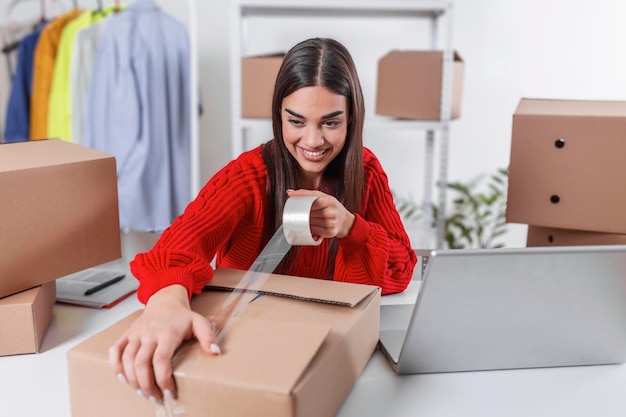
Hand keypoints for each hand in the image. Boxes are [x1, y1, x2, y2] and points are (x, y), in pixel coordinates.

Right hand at [108, 284, 218, 403]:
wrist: (165, 301)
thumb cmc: (181, 316)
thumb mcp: (199, 322)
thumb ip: (208, 337)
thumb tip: (215, 352)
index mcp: (167, 332)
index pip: (161, 360)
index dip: (163, 379)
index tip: (169, 392)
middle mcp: (149, 333)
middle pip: (141, 363)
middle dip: (146, 385)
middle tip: (155, 398)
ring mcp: (136, 334)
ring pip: (127, 360)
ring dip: (132, 380)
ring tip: (143, 392)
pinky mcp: (127, 334)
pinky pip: (115, 350)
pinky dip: (115, 365)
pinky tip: (123, 378)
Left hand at [287, 189, 355, 238]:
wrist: (345, 221)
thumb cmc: (332, 207)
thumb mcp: (323, 197)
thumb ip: (307, 194)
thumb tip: (290, 192)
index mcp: (330, 201)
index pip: (314, 201)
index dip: (303, 200)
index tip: (293, 199)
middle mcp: (332, 212)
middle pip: (311, 213)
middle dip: (304, 213)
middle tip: (302, 212)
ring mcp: (332, 223)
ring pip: (312, 222)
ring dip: (306, 221)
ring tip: (307, 218)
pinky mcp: (330, 232)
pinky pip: (315, 231)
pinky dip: (310, 228)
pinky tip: (311, 225)